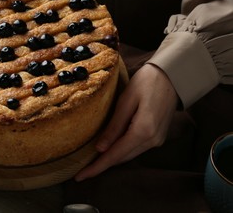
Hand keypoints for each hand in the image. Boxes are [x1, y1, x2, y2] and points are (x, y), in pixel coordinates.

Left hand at [75, 63, 178, 180]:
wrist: (172, 75)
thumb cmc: (147, 82)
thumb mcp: (126, 101)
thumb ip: (114, 126)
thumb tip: (100, 148)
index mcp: (143, 131)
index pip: (115, 155)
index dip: (97, 167)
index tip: (80, 177)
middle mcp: (152, 140)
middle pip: (122, 158)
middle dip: (101, 165)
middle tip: (81, 172)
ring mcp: (157, 140)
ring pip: (129, 155)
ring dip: (111, 159)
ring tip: (92, 163)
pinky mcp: (158, 136)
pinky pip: (136, 148)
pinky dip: (121, 151)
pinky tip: (110, 150)